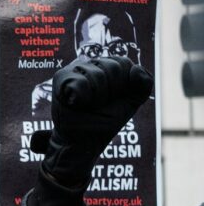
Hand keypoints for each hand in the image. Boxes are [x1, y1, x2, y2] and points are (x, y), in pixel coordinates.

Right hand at [31, 57, 151, 188]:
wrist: (84, 141)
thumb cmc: (105, 121)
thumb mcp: (132, 102)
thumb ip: (144, 83)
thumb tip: (135, 69)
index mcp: (108, 66)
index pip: (124, 63)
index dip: (123, 86)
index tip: (114, 100)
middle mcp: (91, 64)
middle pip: (113, 67)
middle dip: (111, 92)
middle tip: (99, 105)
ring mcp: (75, 69)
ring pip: (97, 76)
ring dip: (96, 98)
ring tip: (87, 106)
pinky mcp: (61, 78)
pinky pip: (79, 83)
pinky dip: (82, 98)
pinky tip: (76, 104)